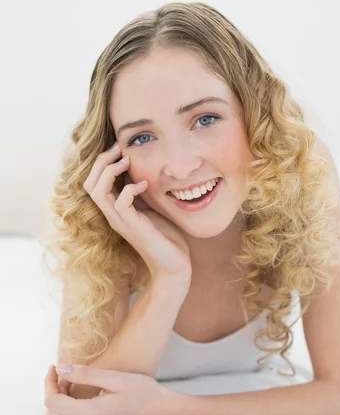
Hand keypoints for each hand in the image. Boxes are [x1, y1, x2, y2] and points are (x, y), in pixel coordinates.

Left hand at [44, 364, 176, 414]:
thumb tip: (60, 369)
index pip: (53, 402)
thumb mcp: (114, 378)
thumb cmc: (143, 392)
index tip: (55, 368)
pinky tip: (79, 410)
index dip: (50, 383)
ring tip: (73, 392)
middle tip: (68, 376)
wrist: (164, 414)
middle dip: (56, 392)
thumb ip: (84, 374)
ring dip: (60, 409)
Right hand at [83, 142, 191, 279]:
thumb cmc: (166, 238)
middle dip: (102, 162)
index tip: (120, 148)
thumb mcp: (152, 207)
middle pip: (89, 183)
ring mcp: (120, 222)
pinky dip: (130, 189)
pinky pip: (120, 203)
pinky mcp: (133, 228)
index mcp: (115, 209)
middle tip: (119, 149)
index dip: (103, 163)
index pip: (94, 182)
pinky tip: (145, 184)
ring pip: (97, 192)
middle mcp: (113, 215)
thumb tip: (144, 170)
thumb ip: (143, 192)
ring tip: (128, 161)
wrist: (175, 266)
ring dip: (111, 171)